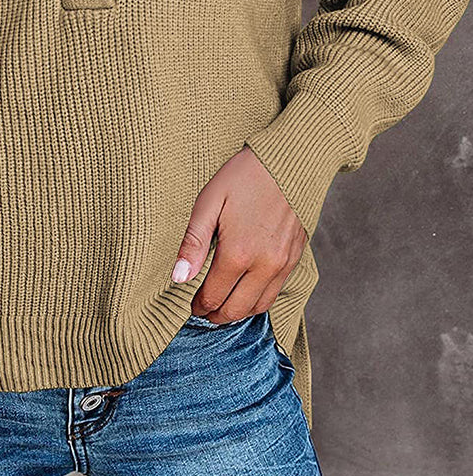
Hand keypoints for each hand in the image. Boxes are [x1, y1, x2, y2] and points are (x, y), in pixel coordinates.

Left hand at [172, 145, 307, 320]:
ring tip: (223, 307)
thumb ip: (193, 243)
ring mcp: (283, 263)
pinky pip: (277, 291)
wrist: (288, 160)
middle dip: (217, 315)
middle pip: (236, 309)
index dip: (199, 306)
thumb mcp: (209, 202)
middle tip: (204, 312)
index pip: (214, 296)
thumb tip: (179, 278)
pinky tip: (247, 292)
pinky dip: (259, 300)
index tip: (191, 306)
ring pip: (259, 306)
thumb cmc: (243, 176)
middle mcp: (263, 265)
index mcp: (237, 253)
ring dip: (239, 312)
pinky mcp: (295, 257)